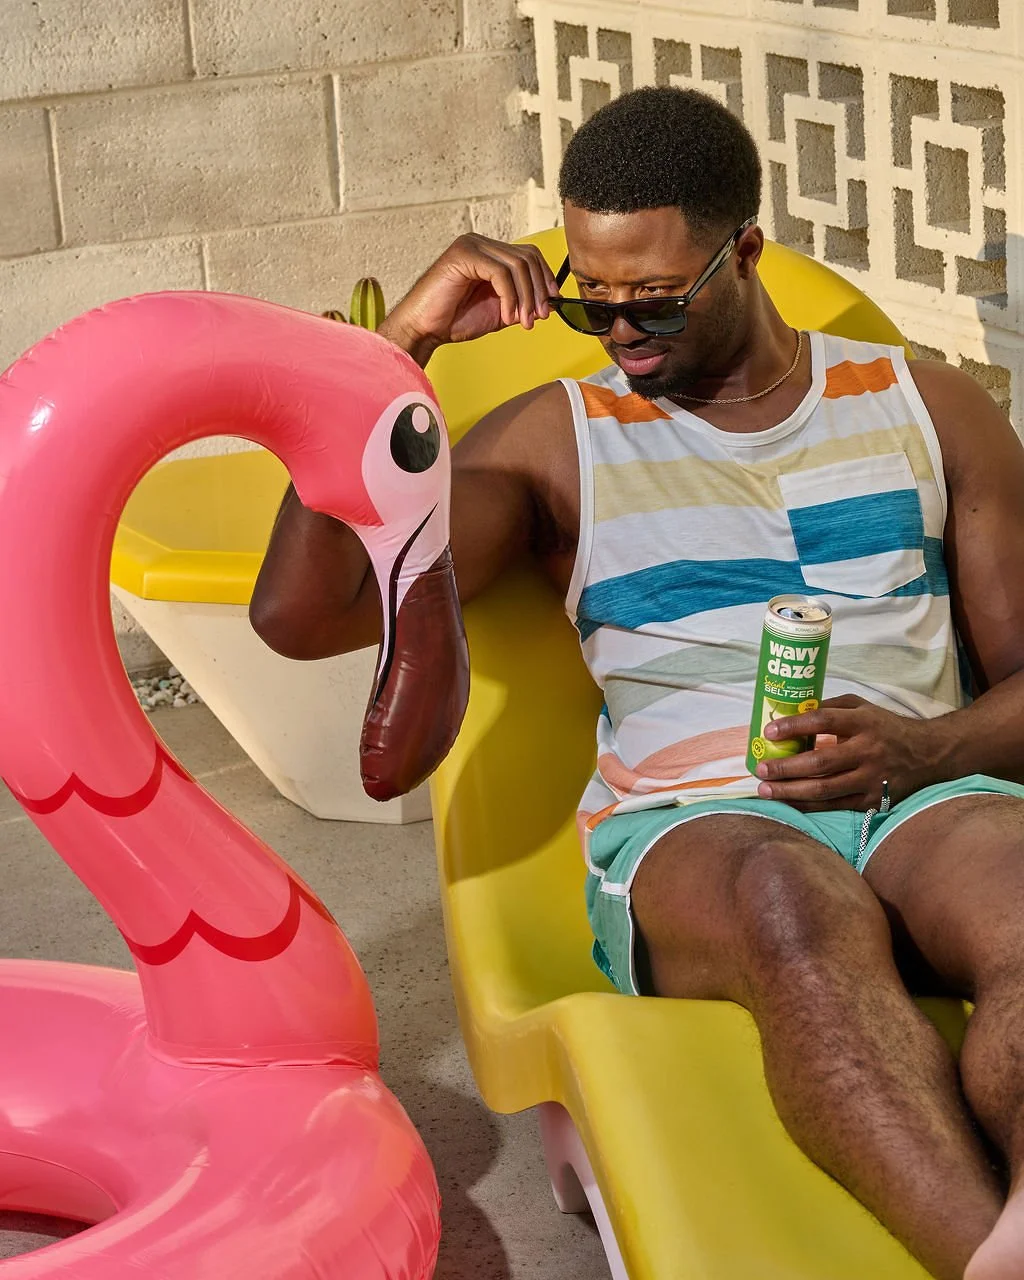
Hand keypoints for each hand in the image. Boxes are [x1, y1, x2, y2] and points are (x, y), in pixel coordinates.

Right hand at [377, 234, 558, 365]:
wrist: (425, 329)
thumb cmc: (454, 320)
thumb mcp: (499, 310)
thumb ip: (521, 302)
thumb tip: (548, 303)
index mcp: (488, 253)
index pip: (528, 256)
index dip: (544, 278)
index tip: (551, 304)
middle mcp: (480, 244)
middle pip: (527, 258)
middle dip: (538, 290)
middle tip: (538, 317)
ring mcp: (471, 246)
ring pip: (517, 265)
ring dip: (526, 297)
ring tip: (522, 321)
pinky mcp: (464, 255)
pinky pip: (500, 273)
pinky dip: (510, 297)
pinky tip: (506, 316)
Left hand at [753, 695, 944, 810]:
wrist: (928, 755)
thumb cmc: (886, 728)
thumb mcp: (863, 707)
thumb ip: (831, 708)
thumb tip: (793, 713)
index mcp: (864, 723)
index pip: (824, 721)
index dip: (794, 726)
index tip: (769, 731)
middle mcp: (868, 751)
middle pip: (820, 762)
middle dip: (785, 767)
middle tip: (760, 769)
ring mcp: (871, 779)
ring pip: (824, 789)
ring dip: (790, 791)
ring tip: (765, 789)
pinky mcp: (872, 800)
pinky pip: (834, 806)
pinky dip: (808, 806)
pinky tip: (788, 802)